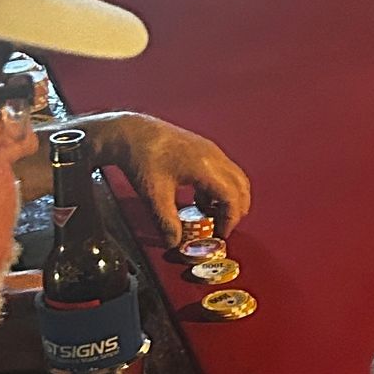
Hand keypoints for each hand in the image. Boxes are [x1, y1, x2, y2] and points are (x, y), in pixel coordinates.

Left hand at [83, 113, 251, 248]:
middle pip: (241, 188)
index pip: (232, 198)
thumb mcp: (153, 195)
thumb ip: (166, 222)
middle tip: (220, 227)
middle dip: (235, 211)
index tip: (220, 233)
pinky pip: (224, 172)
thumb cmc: (142, 157)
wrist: (132, 131)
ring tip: (210, 215)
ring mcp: (211, 151)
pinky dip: (221, 189)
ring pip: (235, 178)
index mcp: (205, 167)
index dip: (230, 219)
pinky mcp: (204, 150)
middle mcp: (214, 156)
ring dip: (229, 199)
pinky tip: (200, 199)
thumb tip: (174, 242)